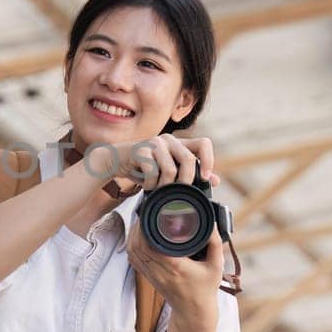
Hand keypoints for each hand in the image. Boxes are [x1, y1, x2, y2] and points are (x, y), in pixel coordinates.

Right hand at [98, 134, 218, 194]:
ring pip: (170, 169)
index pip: (204, 144)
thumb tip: (215, 180)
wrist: (116, 160)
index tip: (206, 178)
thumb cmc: (145, 167)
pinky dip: (151, 184)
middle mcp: (170, 140)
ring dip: (164, 186)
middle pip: (189, 159)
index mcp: (180, 143)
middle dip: (186, 180)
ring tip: (158, 189)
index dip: (209, 160)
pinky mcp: (141, 150)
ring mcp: (155, 143)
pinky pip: (153, 172)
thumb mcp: (169, 169)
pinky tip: (147, 186)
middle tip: (179, 192)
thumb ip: (191, 172)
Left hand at [126, 222, 222, 331]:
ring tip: (141, 223)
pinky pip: (133, 259)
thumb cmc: (205, 289)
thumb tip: (211, 223)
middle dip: (138, 227)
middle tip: (146, 215)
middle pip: (138, 246)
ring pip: (132, 252)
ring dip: (133, 236)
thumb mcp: (216, 266)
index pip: (151, 244)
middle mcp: (159, 270)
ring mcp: (151, 275)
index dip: (146, 227)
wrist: (194, 311)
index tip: (151, 215)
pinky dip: (132, 246)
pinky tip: (138, 237)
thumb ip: (214, 243)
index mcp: (175, 266)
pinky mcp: (148, 277)